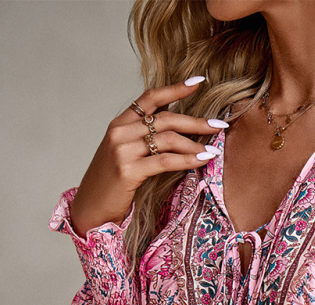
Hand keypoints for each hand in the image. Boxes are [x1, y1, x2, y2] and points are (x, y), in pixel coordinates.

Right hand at [70, 78, 227, 237]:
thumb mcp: (125, 153)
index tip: (198, 82)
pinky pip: (165, 160)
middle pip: (165, 118)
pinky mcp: (128, 170)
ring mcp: (122, 150)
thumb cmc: (112, 183)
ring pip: (167, 138)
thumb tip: (176, 129)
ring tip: (214, 149)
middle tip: (219, 124)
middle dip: (196, 121)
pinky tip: (202, 159)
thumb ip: (143, 138)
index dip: (175, 88)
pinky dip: (187, 159)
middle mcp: (120, 132)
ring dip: (195, 143)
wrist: (91, 207)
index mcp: (119, 124)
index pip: (150, 98)